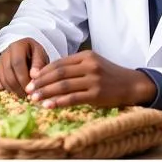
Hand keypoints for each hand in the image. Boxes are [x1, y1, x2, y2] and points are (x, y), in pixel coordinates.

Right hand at [0, 38, 48, 96]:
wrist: (27, 52)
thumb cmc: (35, 55)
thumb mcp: (41, 55)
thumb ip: (39, 64)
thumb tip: (34, 76)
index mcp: (17, 46)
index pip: (17, 63)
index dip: (23, 78)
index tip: (32, 89)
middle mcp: (6, 52)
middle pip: (8, 72)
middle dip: (18, 87)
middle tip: (28, 96)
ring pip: (2, 78)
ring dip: (13, 90)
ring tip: (24, 96)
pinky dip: (5, 90)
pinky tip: (15, 93)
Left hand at [24, 50, 156, 109]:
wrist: (133, 85)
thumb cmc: (109, 75)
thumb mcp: (92, 64)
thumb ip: (74, 67)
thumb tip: (49, 74)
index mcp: (85, 56)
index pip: (58, 63)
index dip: (43, 72)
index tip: (31, 79)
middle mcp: (88, 66)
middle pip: (58, 74)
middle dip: (41, 82)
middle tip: (28, 90)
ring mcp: (93, 80)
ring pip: (64, 86)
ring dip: (46, 93)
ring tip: (34, 99)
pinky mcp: (98, 94)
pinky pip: (74, 98)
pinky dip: (59, 102)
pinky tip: (49, 105)